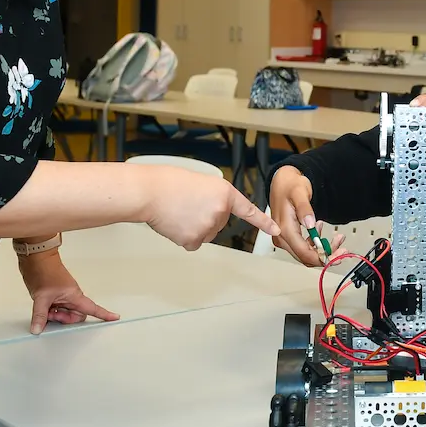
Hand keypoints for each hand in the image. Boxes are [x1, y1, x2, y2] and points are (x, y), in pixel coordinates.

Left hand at [18, 251, 118, 334]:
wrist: (36, 258)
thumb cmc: (44, 271)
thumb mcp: (41, 298)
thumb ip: (40, 315)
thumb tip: (37, 328)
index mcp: (74, 295)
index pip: (93, 308)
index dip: (105, 314)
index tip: (115, 317)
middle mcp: (71, 296)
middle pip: (75, 315)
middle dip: (64, 318)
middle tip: (51, 315)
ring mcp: (63, 296)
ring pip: (64, 313)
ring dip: (55, 314)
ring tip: (44, 308)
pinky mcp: (55, 295)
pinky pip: (57, 308)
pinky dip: (49, 311)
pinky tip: (42, 306)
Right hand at [138, 165, 278, 250]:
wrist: (149, 192)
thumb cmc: (169, 183)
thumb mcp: (201, 183)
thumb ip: (215, 198)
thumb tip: (213, 215)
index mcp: (224, 192)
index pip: (248, 210)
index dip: (263, 222)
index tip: (276, 230)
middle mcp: (221, 210)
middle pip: (219, 224)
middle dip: (205, 217)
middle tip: (187, 204)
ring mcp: (209, 226)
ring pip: (206, 234)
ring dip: (194, 227)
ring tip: (178, 211)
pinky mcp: (195, 239)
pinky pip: (194, 243)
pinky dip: (184, 237)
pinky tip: (175, 224)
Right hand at [268, 166, 343, 266]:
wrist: (281, 182)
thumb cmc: (289, 186)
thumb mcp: (299, 193)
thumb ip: (304, 208)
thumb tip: (310, 224)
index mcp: (284, 229)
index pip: (303, 253)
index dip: (322, 257)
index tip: (337, 255)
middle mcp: (281, 237)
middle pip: (305, 257)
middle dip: (326, 255)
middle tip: (342, 249)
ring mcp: (284, 239)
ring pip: (305, 255)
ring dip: (323, 250)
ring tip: (337, 238)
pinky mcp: (288, 237)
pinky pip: (303, 248)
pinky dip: (316, 244)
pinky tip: (321, 231)